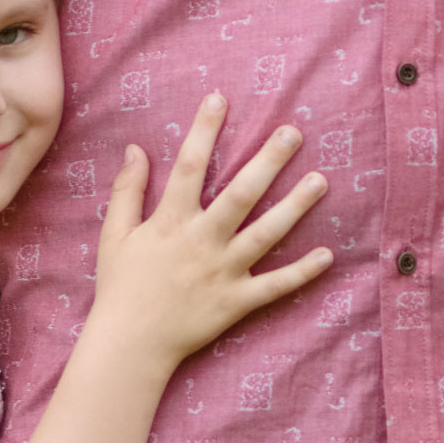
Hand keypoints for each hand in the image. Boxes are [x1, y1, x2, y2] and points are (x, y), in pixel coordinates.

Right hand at [87, 97, 332, 373]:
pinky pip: (275, 286)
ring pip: (265, 234)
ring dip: (295, 207)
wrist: (129, 344)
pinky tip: (328, 254)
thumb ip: (127, 190)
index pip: (189, 166)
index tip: (220, 98)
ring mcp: (223, 272)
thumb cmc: (120, 286)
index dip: (204, 130)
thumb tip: (136, 148)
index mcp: (170, 222)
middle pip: (240, 194)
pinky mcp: (236, 302)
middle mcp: (201, 242)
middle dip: (268, 161)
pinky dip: (302, 272)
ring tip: (321, 180)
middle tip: (293, 133)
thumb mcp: (114, 235)